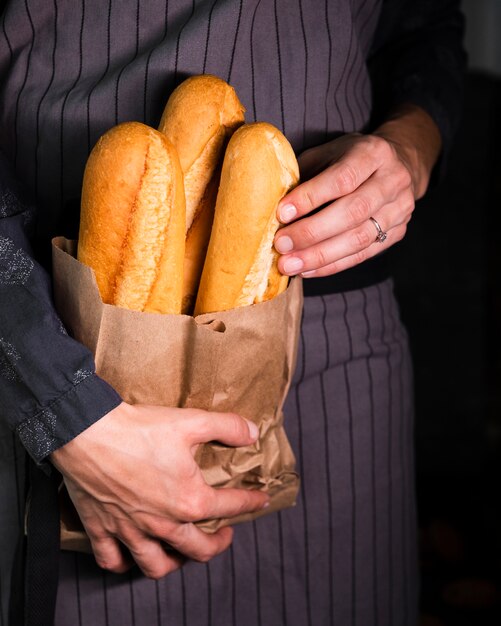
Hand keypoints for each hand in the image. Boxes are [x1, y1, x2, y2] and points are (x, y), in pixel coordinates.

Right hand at [51, 402, 267, 578]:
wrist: (89, 431)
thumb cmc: (140, 429)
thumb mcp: (192, 422)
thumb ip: (227, 427)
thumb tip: (253, 433)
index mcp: (189, 500)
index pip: (230, 507)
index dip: (250, 503)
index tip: (260, 501)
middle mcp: (163, 523)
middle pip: (198, 549)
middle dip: (218, 544)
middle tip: (225, 534)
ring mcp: (131, 530)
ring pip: (156, 565)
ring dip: (175, 563)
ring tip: (182, 552)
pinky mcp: (102, 528)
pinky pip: (112, 561)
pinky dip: (123, 564)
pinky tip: (130, 556)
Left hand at [274, 105, 441, 277]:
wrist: (398, 164)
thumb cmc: (349, 159)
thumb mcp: (328, 153)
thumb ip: (306, 174)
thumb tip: (271, 203)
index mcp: (373, 153)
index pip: (342, 178)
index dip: (311, 198)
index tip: (281, 214)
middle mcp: (392, 180)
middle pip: (353, 212)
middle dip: (312, 232)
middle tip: (281, 246)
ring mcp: (399, 209)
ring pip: (359, 239)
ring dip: (320, 256)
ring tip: (290, 265)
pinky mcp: (398, 233)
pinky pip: (363, 255)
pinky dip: (332, 265)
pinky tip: (308, 270)